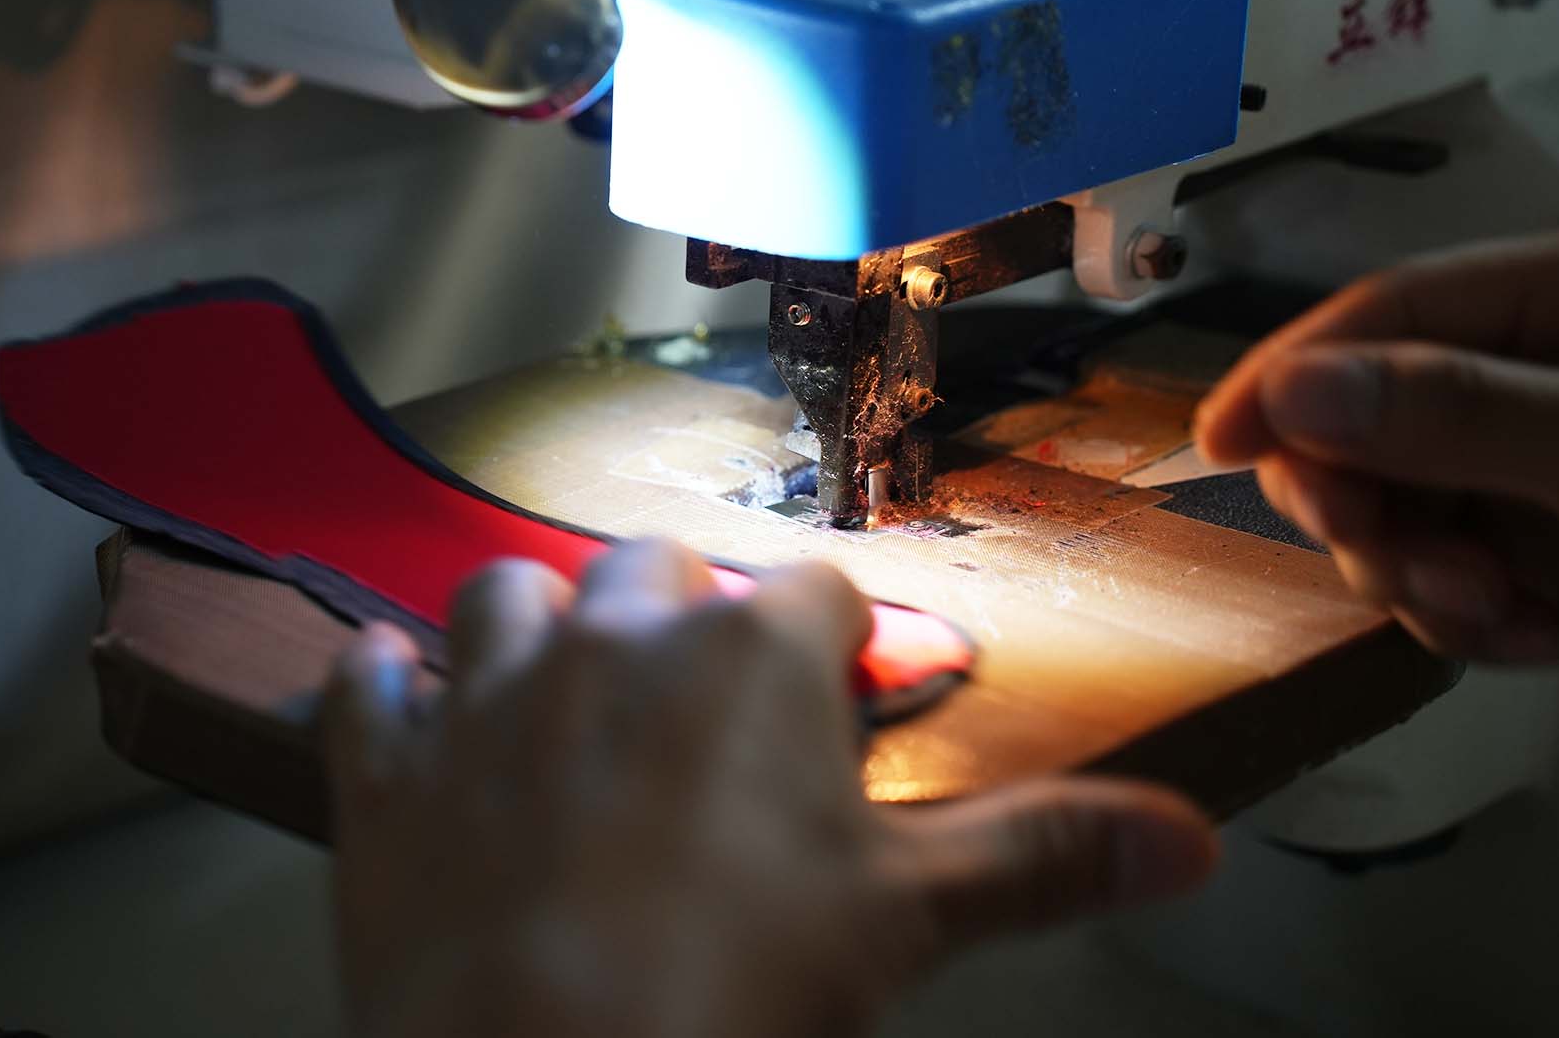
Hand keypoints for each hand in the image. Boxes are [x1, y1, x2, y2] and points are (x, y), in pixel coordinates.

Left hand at [322, 540, 1216, 1037]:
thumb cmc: (742, 990)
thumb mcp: (907, 919)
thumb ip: (1043, 858)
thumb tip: (1186, 838)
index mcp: (753, 654)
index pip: (822, 596)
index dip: (848, 643)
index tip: (862, 687)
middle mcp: (618, 636)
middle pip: (663, 569)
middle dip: (695, 616)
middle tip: (716, 705)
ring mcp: (491, 693)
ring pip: (509, 595)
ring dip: (539, 628)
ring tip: (565, 686)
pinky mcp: (391, 767)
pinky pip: (372, 686)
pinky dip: (388, 690)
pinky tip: (401, 702)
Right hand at [1194, 224, 1558, 721]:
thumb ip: (1454, 414)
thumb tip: (1292, 391)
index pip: (1383, 316)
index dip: (1291, 374)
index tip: (1215, 442)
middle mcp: (1530, 379)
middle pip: (1362, 422)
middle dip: (1362, 499)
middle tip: (1387, 555)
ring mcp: (1531, 477)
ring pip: (1389, 514)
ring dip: (1417, 575)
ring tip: (1502, 614)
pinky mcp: (1540, 566)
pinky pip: (1438, 587)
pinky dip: (1467, 624)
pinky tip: (1537, 639)